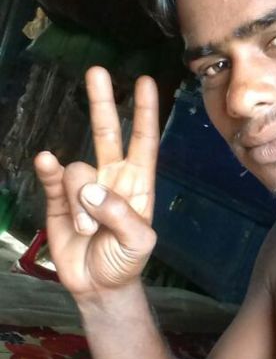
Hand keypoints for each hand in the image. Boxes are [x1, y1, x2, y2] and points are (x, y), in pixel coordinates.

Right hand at [34, 66, 159, 296]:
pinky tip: (46, 161)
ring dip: (80, 203)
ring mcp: (83, 188)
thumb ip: (121, 214)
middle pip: (106, 133)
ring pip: (77, 170)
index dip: (144, 113)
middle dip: (102, 103)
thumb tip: (91, 190)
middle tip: (97, 72)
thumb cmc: (126, 261)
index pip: (143, 142)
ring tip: (88, 230)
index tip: (146, 82)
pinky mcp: (57, 200)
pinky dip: (49, 171)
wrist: (99, 286)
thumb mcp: (138, 242)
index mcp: (138, 184)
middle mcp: (111, 178)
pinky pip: (52, 178)